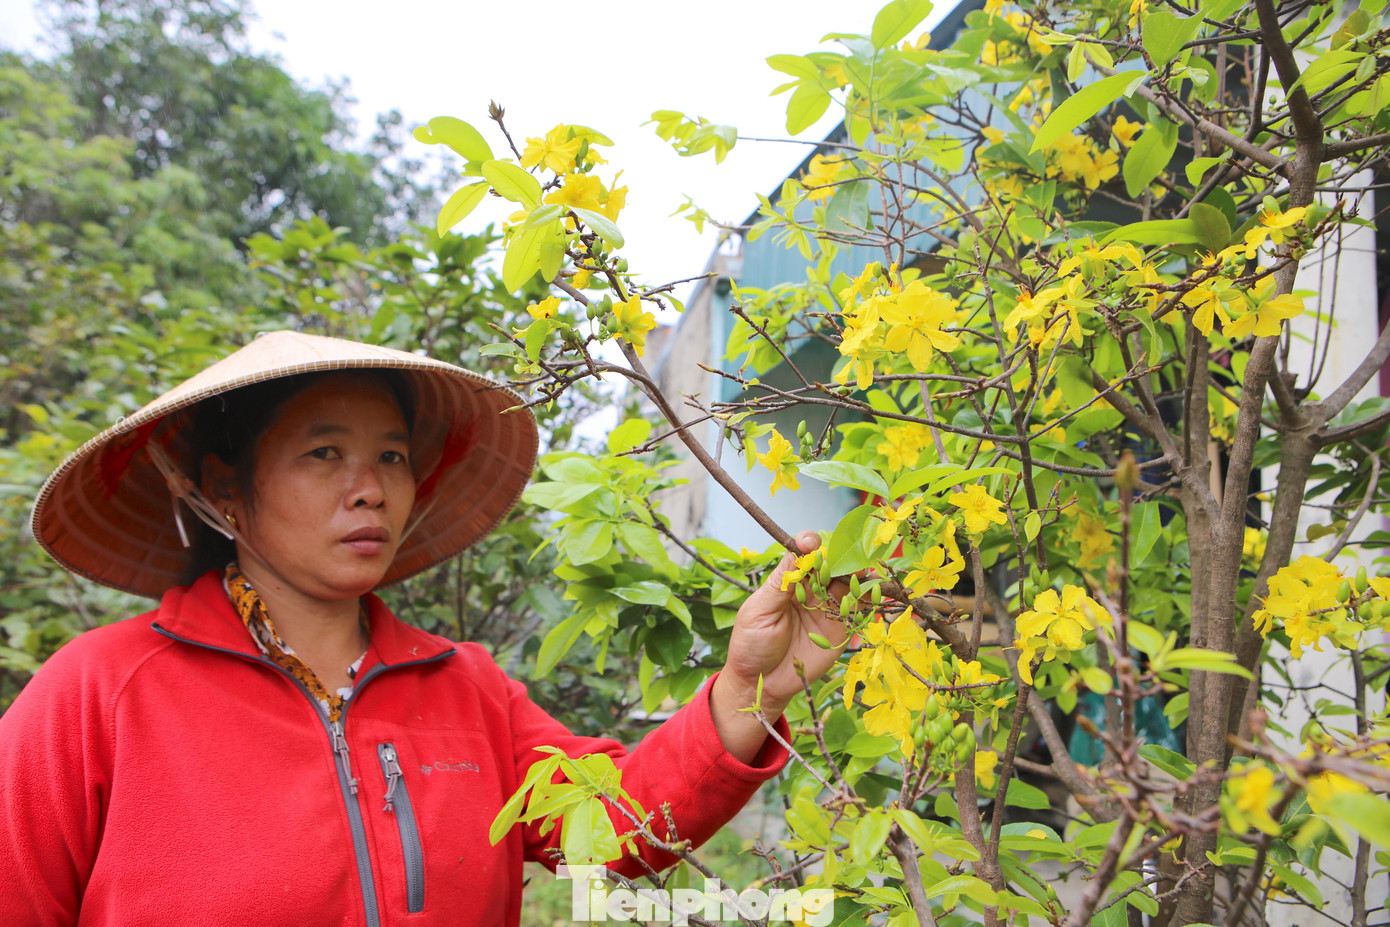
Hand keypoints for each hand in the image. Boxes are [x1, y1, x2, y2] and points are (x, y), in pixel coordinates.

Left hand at [710, 531, 851, 761]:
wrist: (761, 684)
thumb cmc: (752, 644)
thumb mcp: (760, 612)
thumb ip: (780, 584)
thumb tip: (796, 551)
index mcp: (787, 582)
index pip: (802, 555)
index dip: (808, 545)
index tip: (810, 543)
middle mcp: (809, 591)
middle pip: (829, 564)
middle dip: (838, 555)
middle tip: (846, 552)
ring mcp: (826, 608)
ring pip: (846, 582)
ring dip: (855, 572)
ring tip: (862, 566)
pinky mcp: (840, 628)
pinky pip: (856, 608)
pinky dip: (867, 596)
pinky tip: (872, 588)